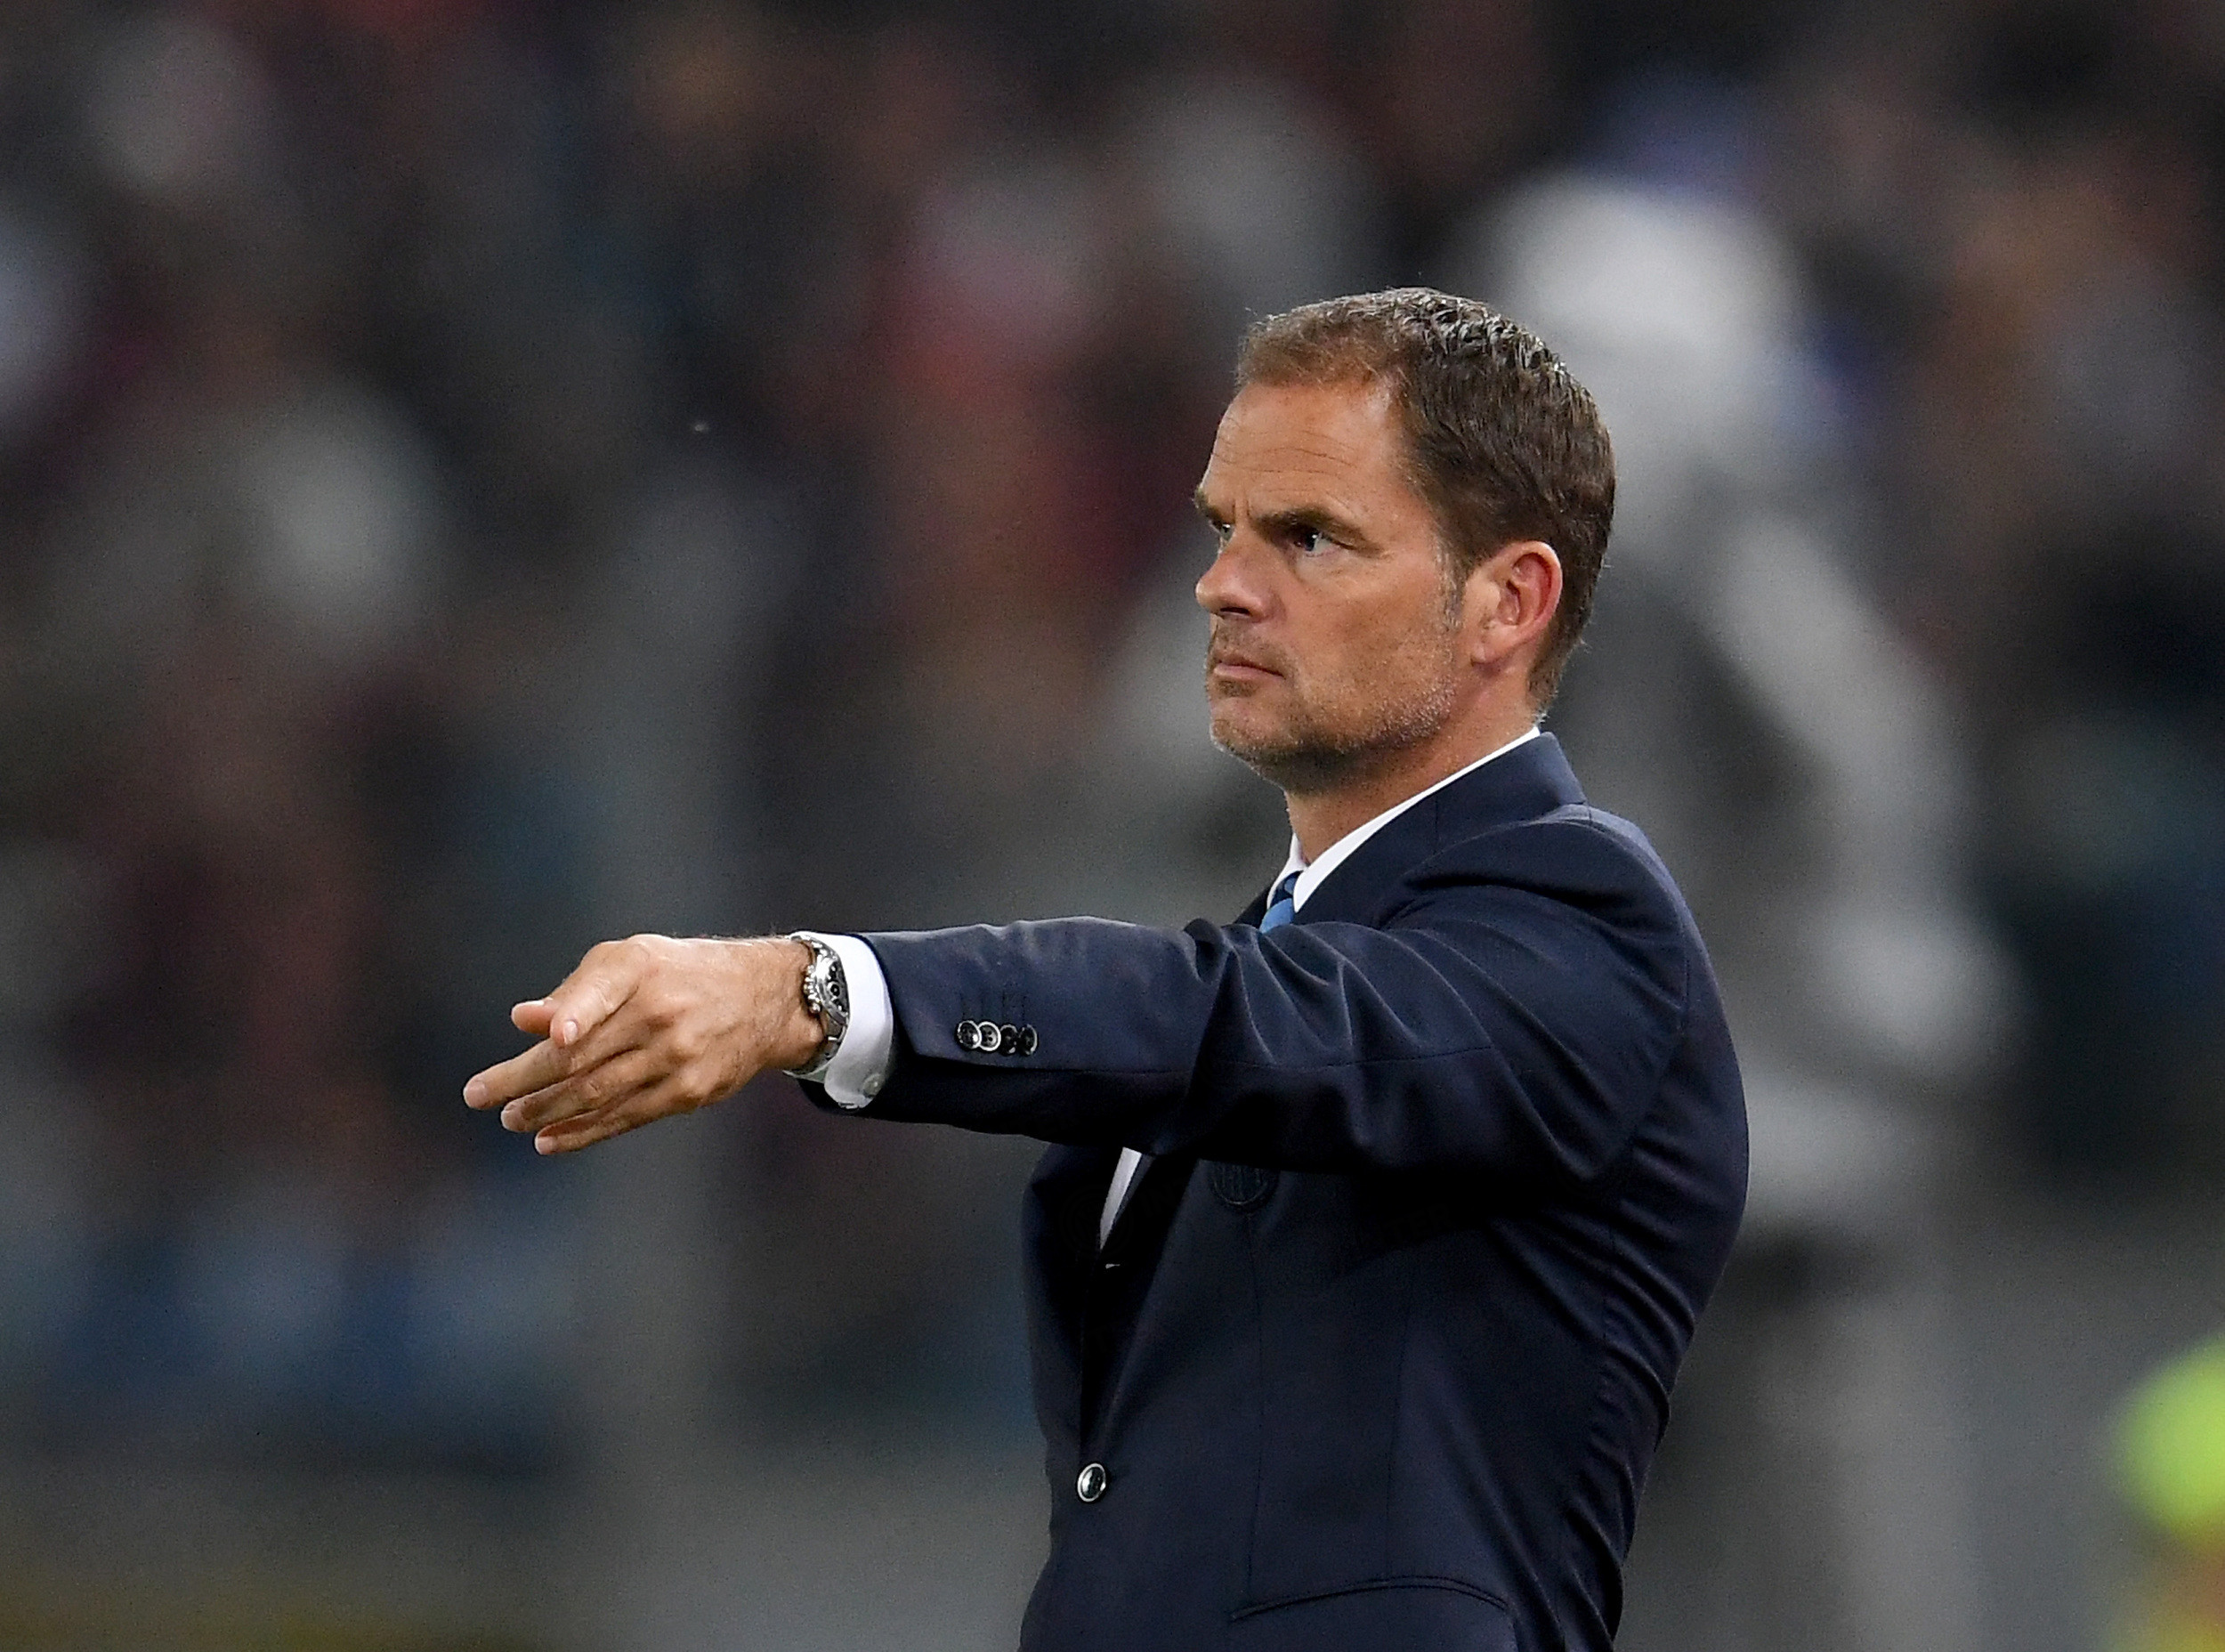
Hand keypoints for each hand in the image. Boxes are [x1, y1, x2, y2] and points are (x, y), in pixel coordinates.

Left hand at [462, 934, 823, 1154]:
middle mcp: (661, 1013)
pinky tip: (550, 1138)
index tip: (554, 1036)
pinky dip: (584, 1131)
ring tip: (511, 1119)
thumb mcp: (631, 961)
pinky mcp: (689, 1092)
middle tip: (479, 1096)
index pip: (605, 993)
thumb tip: (524, 1021)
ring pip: (599, 1093)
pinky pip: (626, 1117)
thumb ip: (577, 990)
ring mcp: (677, 1057)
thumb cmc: (678, 974)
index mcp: (641, 970)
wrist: (764, 999)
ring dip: (546, 1111)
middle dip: (524, 1079)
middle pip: (583, 1055)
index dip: (579, 1012)